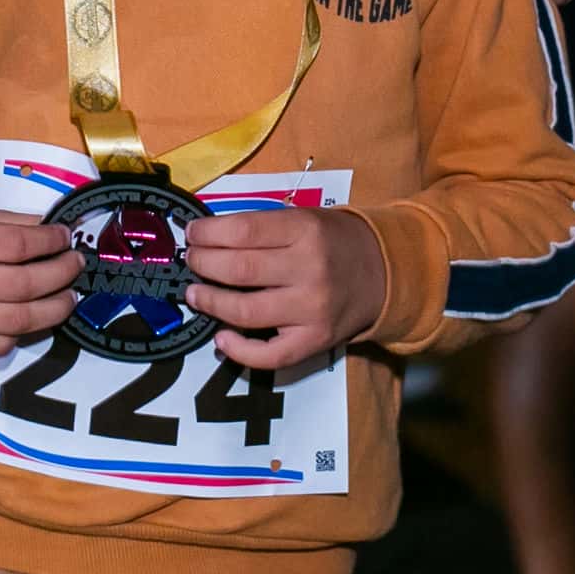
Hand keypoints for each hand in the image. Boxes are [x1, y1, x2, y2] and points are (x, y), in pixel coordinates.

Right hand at [0, 205, 79, 355]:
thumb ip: (11, 223)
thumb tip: (56, 232)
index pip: (18, 245)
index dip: (51, 243)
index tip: (66, 239)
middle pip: (24, 286)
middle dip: (61, 276)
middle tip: (76, 267)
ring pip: (18, 321)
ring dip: (53, 310)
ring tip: (68, 297)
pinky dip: (23, 332)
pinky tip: (32, 317)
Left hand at [184, 206, 388, 369]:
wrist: (383, 272)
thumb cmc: (333, 241)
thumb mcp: (304, 219)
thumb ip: (261, 228)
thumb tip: (207, 239)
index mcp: (305, 230)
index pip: (244, 230)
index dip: (209, 233)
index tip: (192, 234)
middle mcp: (309, 269)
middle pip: (239, 269)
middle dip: (203, 264)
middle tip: (191, 261)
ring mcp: (312, 309)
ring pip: (246, 311)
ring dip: (211, 302)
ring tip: (195, 294)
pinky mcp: (315, 340)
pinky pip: (269, 355)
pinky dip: (238, 350)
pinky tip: (221, 337)